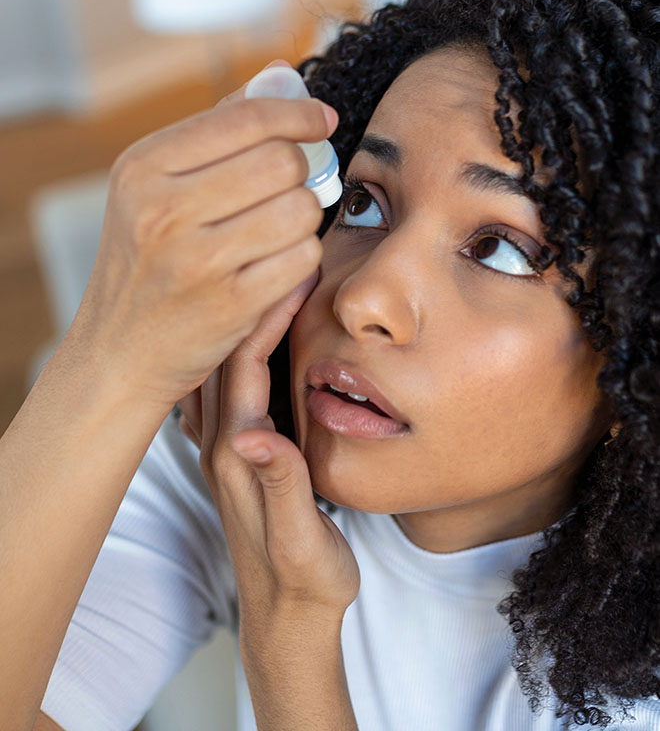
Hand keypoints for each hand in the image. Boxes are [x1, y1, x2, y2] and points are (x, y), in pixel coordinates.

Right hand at [69, 59, 337, 407]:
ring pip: (300, 208)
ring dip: (303, 217)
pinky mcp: (231, 305)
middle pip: (282, 161)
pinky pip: (303, 258)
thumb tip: (285, 75)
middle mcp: (164, 209)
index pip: (245, 118)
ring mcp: (198, 260)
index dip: (298, 113)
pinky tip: (279, 263)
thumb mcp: (156, 188)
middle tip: (290, 189)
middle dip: (300, 172)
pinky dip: (302, 257)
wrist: (122, 351)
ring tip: (279, 229)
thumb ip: (219, 130)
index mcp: (143, 167)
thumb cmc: (148, 263)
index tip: (321, 120)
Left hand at [177, 270, 359, 636]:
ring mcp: (228, 450)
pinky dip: (246, 353)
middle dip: (252, 302)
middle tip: (280, 260)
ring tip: (270, 284)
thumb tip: (255, 437)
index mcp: (239, 454)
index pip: (245, 366)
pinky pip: (234, 390)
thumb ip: (280, 487)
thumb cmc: (303, 580)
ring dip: (246, 322)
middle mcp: (224, 446)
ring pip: (225, 368)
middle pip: (227, 356)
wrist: (286, 617)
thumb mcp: (299, 540)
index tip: (295, 272)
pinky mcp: (241, 457)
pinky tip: (259, 340)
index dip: (267, 315)